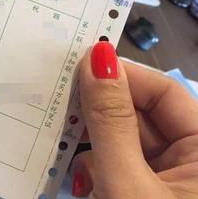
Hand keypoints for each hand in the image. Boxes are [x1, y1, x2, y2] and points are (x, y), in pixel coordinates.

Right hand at [72, 41, 197, 197]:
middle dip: (100, 112)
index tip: (77, 68)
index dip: (121, 77)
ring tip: (62, 142)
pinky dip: (97, 167)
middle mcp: (193, 161)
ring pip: (126, 141)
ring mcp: (171, 182)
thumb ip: (110, 123)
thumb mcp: (125, 183)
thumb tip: (96, 58)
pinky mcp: (147, 194)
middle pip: (142, 116)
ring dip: (93, 143)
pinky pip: (121, 166)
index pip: (164, 92)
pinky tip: (79, 179)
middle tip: (59, 101)